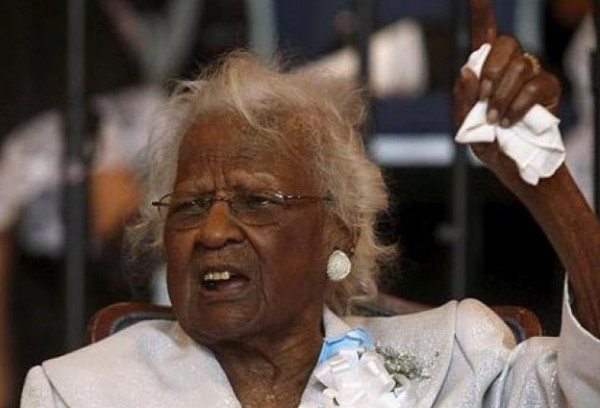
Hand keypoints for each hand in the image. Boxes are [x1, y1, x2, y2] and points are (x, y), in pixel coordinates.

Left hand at [453, 0, 561, 175]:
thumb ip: (462, 100)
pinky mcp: (548, 90)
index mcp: (485, 72)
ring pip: (519, 66)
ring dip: (503, 95)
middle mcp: (509, 67)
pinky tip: (510, 121)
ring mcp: (531, 76)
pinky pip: (536, 84)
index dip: (482, 13)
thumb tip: (466, 71)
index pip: (485, 35)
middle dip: (491, 72)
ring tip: (496, 120)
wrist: (513, 165)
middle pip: (505, 44)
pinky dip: (519, 104)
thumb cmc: (488, 143)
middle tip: (484, 100)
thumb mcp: (466, 126)